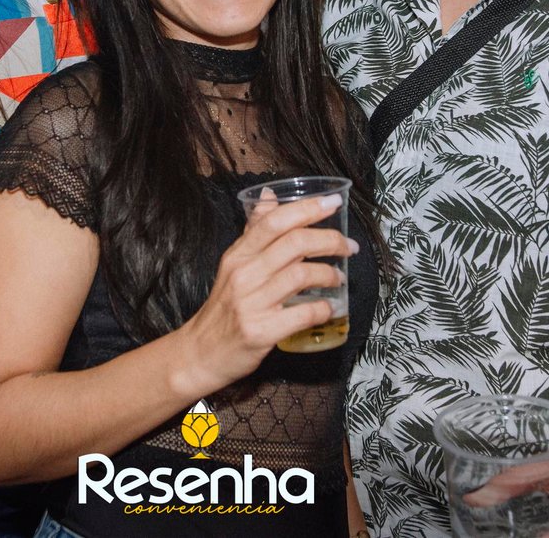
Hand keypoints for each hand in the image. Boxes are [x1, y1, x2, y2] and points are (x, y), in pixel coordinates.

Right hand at [173, 192, 357, 394]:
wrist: (200, 352)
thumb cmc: (223, 307)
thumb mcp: (233, 264)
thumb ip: (253, 231)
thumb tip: (270, 196)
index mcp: (238, 254)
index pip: (274, 221)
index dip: (307, 208)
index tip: (332, 202)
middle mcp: (244, 274)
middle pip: (294, 243)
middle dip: (329, 240)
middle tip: (348, 245)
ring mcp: (252, 303)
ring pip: (301, 275)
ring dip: (329, 274)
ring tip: (338, 277)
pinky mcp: (261, 332)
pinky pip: (302, 314)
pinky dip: (323, 309)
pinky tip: (330, 308)